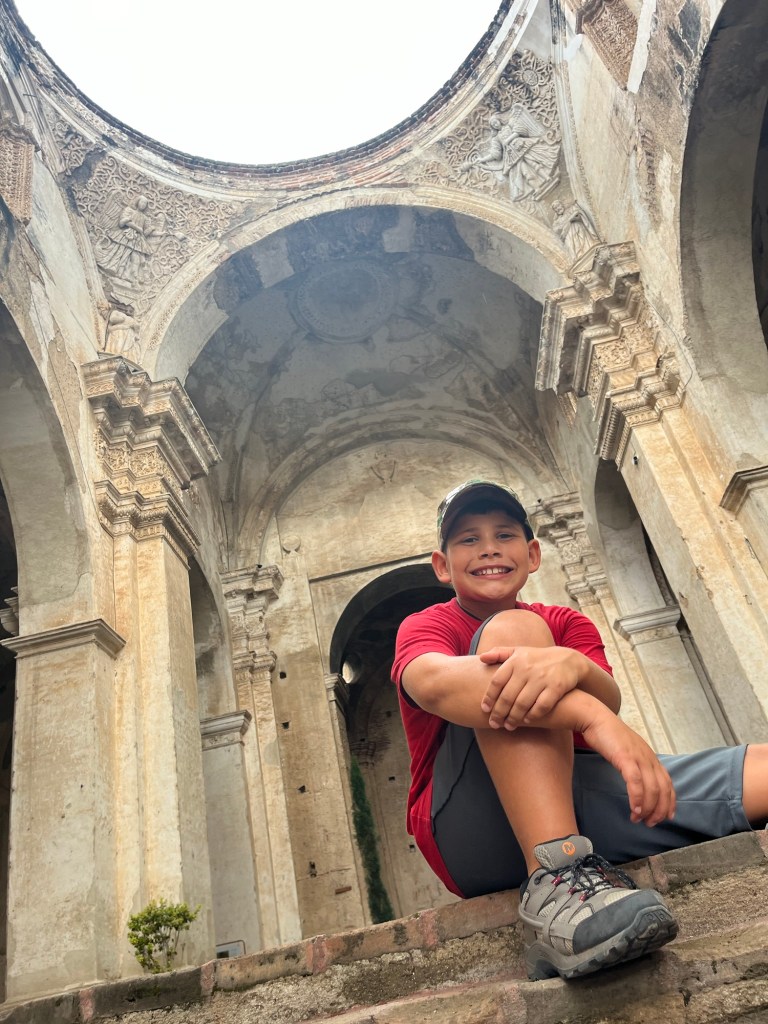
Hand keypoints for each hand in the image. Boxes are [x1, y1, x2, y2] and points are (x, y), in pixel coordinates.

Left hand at [478, 645, 581, 728]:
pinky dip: (533, 715)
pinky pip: (541, 706)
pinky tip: (527, 720)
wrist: (569, 660)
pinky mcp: (557, 687)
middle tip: (494, 724)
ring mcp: (542, 678)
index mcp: (516, 660)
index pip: (497, 681)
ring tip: (509, 726)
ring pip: (522, 703)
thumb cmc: (537, 658)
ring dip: (514, 717)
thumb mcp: (519, 651)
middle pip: (508, 696)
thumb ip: (499, 653)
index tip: (484, 710)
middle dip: (499, 713)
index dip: (489, 697)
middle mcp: (527, 668)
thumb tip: (481, 658)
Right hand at [582, 711, 675, 825]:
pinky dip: (637, 798)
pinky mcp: (625, 757)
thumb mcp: (628, 751)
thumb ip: (635, 764)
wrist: (595, 718)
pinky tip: (634, 808)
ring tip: (638, 819)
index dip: (670, 802)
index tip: (666, 816)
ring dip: (647, 808)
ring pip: (651, 788)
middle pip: (663, 789)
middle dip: (659, 810)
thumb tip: (637, 781)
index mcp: (650, 757)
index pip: (668, 783)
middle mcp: (648, 757)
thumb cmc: (608, 735)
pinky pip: (635, 782)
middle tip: (650, 823)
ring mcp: (638, 757)